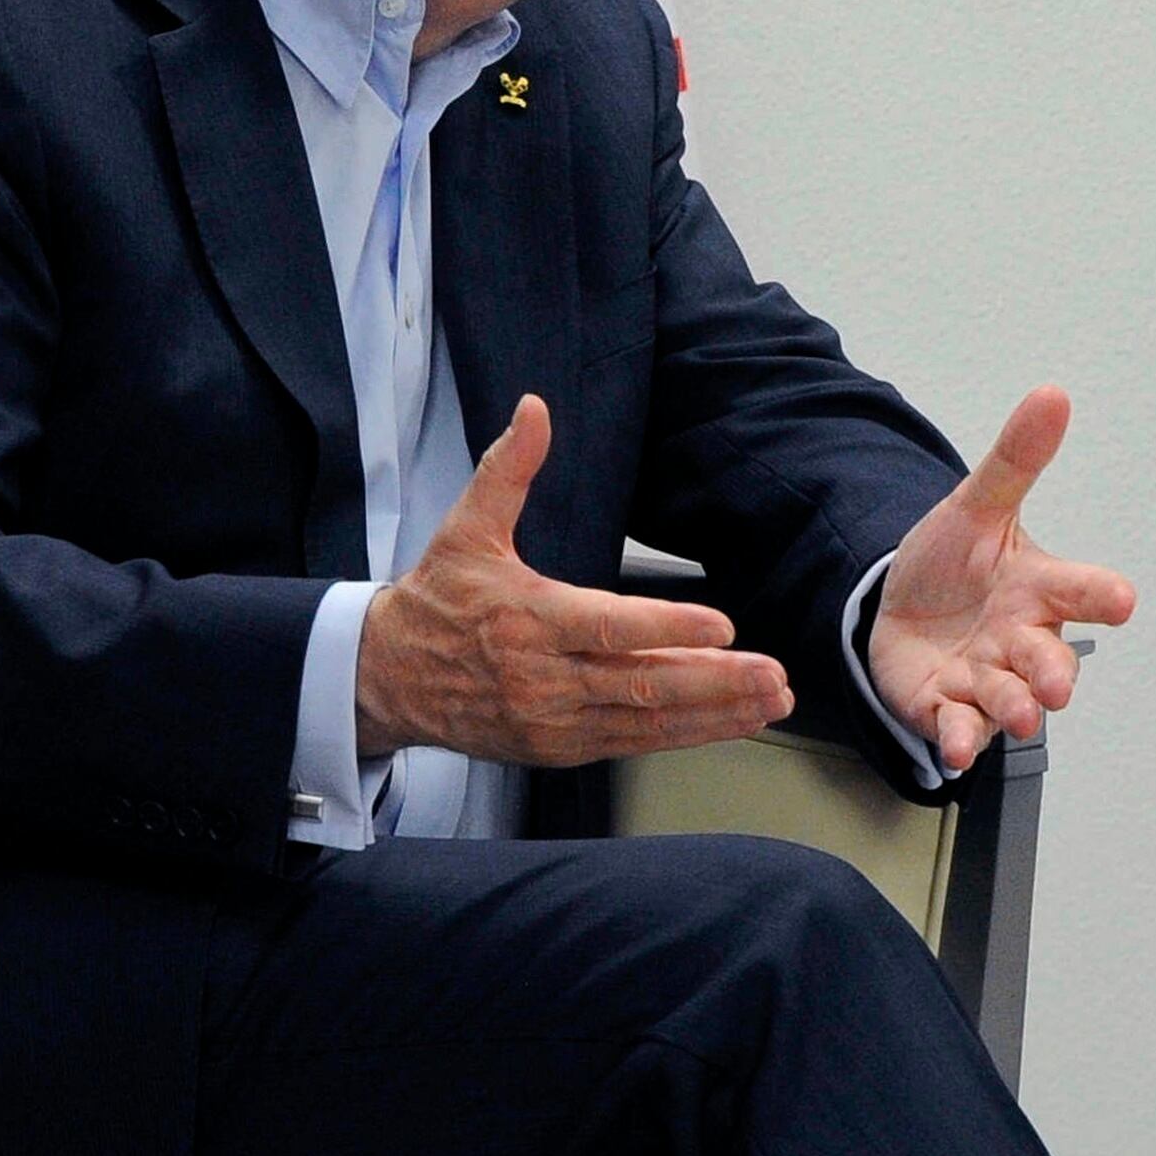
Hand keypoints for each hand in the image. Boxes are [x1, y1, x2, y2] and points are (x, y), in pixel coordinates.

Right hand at [355, 396, 795, 763]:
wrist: (383, 679)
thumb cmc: (436, 600)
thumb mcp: (465, 528)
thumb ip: (509, 470)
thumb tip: (535, 408)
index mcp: (527, 619)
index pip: (608, 628)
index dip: (668, 629)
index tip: (723, 626)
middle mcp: (543, 677)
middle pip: (640, 683)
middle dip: (714, 681)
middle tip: (772, 674)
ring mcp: (551, 720)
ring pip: (644, 721)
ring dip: (714, 714)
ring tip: (772, 701)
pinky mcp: (557, 747)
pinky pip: (631, 742)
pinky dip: (685, 734)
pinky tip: (731, 722)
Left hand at [867, 386, 1138, 774]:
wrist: (897, 608)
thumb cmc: (953, 565)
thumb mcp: (975, 507)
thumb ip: (1016, 459)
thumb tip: (1052, 395)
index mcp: (1035, 589)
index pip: (1078, 590)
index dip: (1101, 595)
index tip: (1123, 600)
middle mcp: (1019, 639)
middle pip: (1047, 659)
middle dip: (1054, 673)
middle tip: (1056, 685)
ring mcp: (986, 679)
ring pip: (1009, 700)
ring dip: (1014, 710)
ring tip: (1019, 715)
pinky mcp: (948, 708)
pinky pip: (959, 728)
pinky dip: (959, 740)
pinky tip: (955, 748)